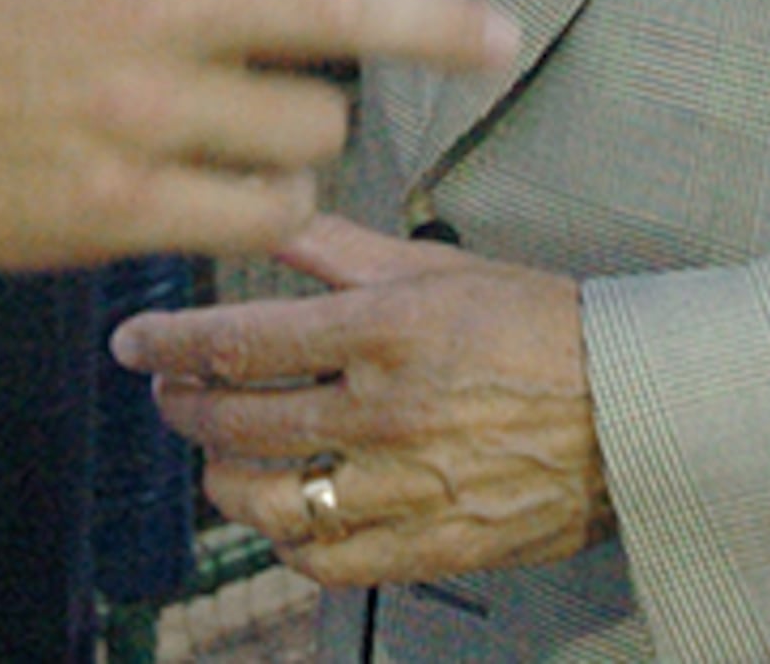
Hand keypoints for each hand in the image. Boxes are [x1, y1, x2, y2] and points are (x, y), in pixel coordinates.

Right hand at [0, 0, 520, 270]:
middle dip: (440, 24)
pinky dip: (271, 207)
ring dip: (310, 136)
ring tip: (250, 133)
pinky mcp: (120, 204)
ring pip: (310, 128)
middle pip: (346, 11)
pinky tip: (235, 194)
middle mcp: (154, 7)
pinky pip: (262, 214)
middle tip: (500, 36)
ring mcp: (138, 109)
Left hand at [115, 213, 609, 589]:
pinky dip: (287, 541)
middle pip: (241, 420)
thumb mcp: (435, 266)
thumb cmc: (542, 327)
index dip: (169, 343)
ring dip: (224, 478)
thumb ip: (337, 248)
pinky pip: (330, 560)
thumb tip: (266, 210)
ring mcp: (409, 485)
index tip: (134, 342)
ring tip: (216, 454)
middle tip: (168, 392)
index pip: (240, 340)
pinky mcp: (434, 544)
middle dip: (183, 405)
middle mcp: (388, 411)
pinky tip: (278, 515)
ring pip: (271, 500)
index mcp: (385, 330)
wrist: (635, 408)